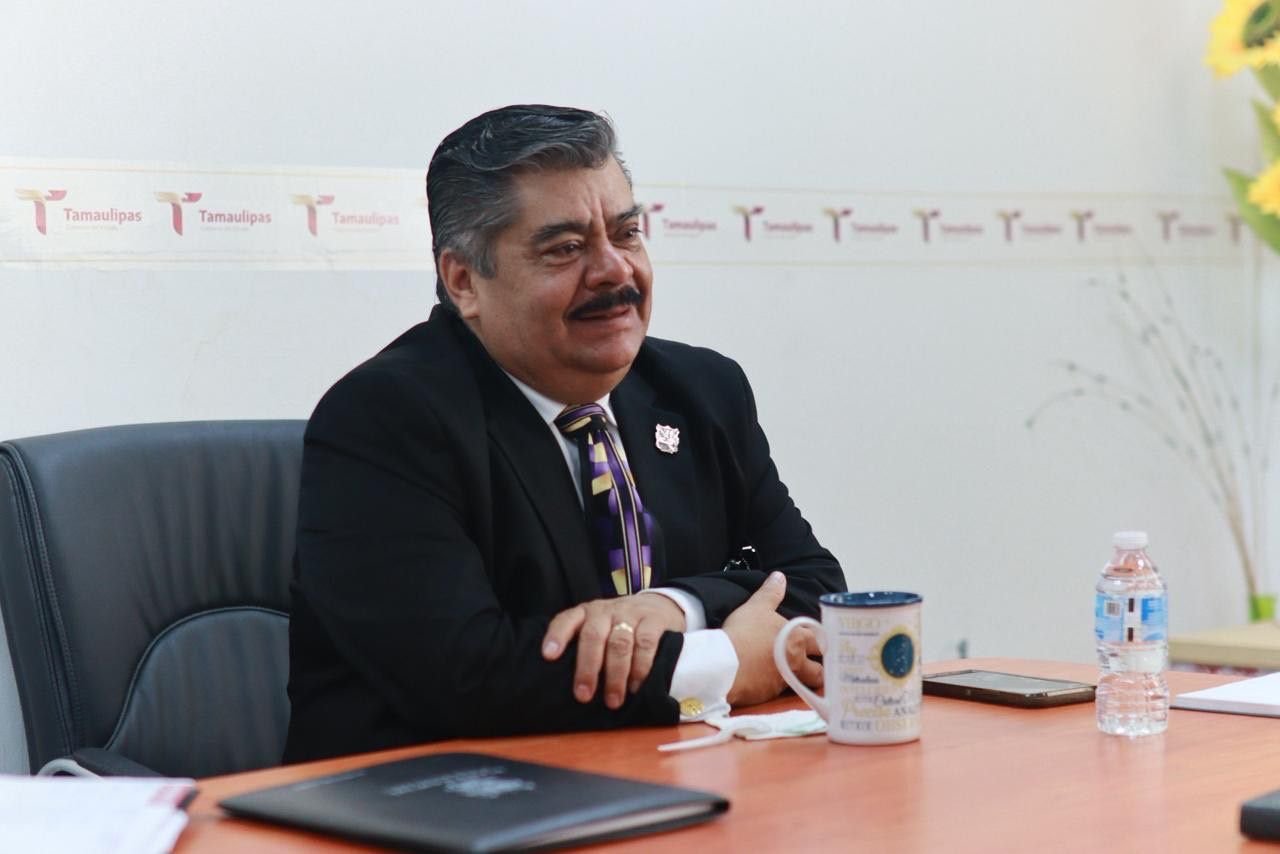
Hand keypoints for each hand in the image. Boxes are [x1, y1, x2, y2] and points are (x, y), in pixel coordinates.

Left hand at [542, 592, 685, 709]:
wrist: (659, 606)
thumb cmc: (620, 626)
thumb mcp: (599, 628)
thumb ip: (584, 647)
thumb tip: (566, 686)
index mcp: (586, 613)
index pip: (566, 620)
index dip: (557, 636)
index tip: (548, 656)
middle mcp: (605, 611)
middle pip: (593, 636)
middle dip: (587, 668)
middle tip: (583, 695)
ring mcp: (630, 614)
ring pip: (620, 643)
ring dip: (615, 674)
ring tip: (613, 700)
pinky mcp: (653, 620)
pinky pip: (645, 643)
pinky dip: (641, 667)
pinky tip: (636, 686)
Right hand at [722, 572, 822, 706]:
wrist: (725, 663)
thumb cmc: (744, 632)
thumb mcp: (756, 607)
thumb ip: (771, 593)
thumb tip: (780, 576)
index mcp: (797, 638)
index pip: (820, 640)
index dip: (822, 642)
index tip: (822, 643)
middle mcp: (796, 661)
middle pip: (819, 670)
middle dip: (821, 668)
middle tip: (817, 665)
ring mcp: (785, 681)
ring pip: (803, 684)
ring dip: (802, 681)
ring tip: (795, 678)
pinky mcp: (770, 696)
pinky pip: (779, 694)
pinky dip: (776, 688)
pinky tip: (767, 684)